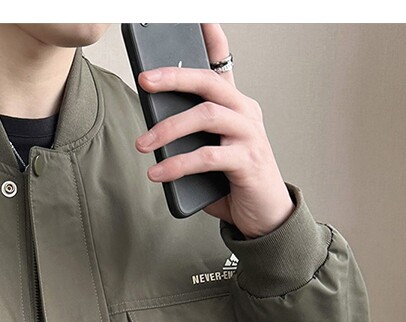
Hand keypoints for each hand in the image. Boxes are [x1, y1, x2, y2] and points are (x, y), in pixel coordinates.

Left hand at [134, 23, 294, 238]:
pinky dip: (178, 164)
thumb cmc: (232, 183)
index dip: (211, 38)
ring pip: (206, 116)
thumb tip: (152, 135)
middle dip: (174, 77)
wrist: (263, 216)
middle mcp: (245, 113)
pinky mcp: (247, 162)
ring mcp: (249, 135)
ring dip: (169, 128)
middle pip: (208, 83)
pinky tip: (158, 172)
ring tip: (142, 144)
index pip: (221, 65)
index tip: (197, 17)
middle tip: (145, 80)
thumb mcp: (206, 156)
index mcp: (235, 106)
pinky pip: (207, 156)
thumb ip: (186, 141)